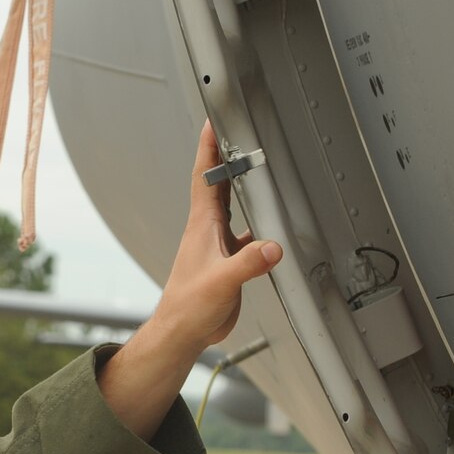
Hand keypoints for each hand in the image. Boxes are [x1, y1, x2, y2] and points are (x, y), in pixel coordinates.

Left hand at [95, 124, 282, 439]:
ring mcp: (217, 245)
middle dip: (227, 155)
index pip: (205, 176)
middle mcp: (208, 230)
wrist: (181, 333)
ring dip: (242, 186)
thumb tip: (272, 247)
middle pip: (219, 183)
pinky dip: (256, 225)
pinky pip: (244, 234)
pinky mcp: (227, 262)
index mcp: (203, 226)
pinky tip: (269, 227)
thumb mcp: (221, 283)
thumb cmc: (188, 308)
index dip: (209, 147)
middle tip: (238, 130)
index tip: (213, 120)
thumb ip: (247, 264)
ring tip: (257, 166)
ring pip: (232, 206)